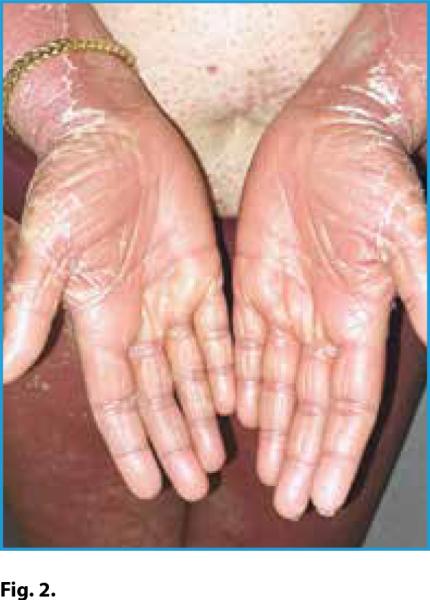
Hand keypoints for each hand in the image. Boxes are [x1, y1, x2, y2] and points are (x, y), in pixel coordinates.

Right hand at [3, 103, 234, 501]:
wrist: (113, 132)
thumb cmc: (74, 184)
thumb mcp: (48, 244)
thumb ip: (31, 306)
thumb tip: (2, 369)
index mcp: (100, 320)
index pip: (116, 400)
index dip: (130, 444)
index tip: (146, 486)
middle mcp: (138, 319)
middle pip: (158, 396)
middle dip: (174, 440)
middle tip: (196, 484)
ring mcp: (173, 298)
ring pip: (192, 371)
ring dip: (204, 413)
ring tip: (219, 455)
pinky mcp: (204, 272)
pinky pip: (220, 330)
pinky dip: (229, 364)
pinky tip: (239, 398)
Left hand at [234, 103, 425, 518]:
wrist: (331, 132)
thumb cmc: (371, 175)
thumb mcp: (404, 231)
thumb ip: (419, 291)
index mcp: (357, 318)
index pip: (349, 404)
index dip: (339, 451)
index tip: (325, 495)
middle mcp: (321, 321)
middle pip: (312, 405)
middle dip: (304, 454)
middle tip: (290, 503)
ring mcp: (286, 303)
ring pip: (277, 381)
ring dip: (274, 427)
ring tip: (266, 470)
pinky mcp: (254, 280)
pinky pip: (245, 342)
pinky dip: (243, 378)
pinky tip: (239, 410)